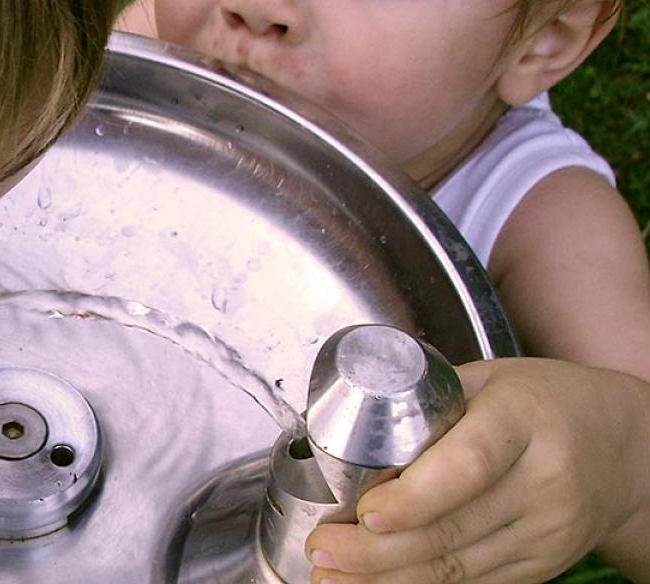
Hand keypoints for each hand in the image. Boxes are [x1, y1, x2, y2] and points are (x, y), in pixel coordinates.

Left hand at [303, 358, 649, 583]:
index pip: (467, 467)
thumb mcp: (487, 380)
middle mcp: (542, 481)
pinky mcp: (542, 565)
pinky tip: (374, 583)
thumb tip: (348, 440)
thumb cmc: (539, 403)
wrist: (620, 447)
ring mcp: (546, 531)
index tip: (364, 513)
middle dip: (375, 550)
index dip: (411, 499)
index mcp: (522, 420)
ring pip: (456, 568)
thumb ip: (426, 406)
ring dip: (384, 578)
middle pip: (452, 530)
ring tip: (331, 573)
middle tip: (322, 546)